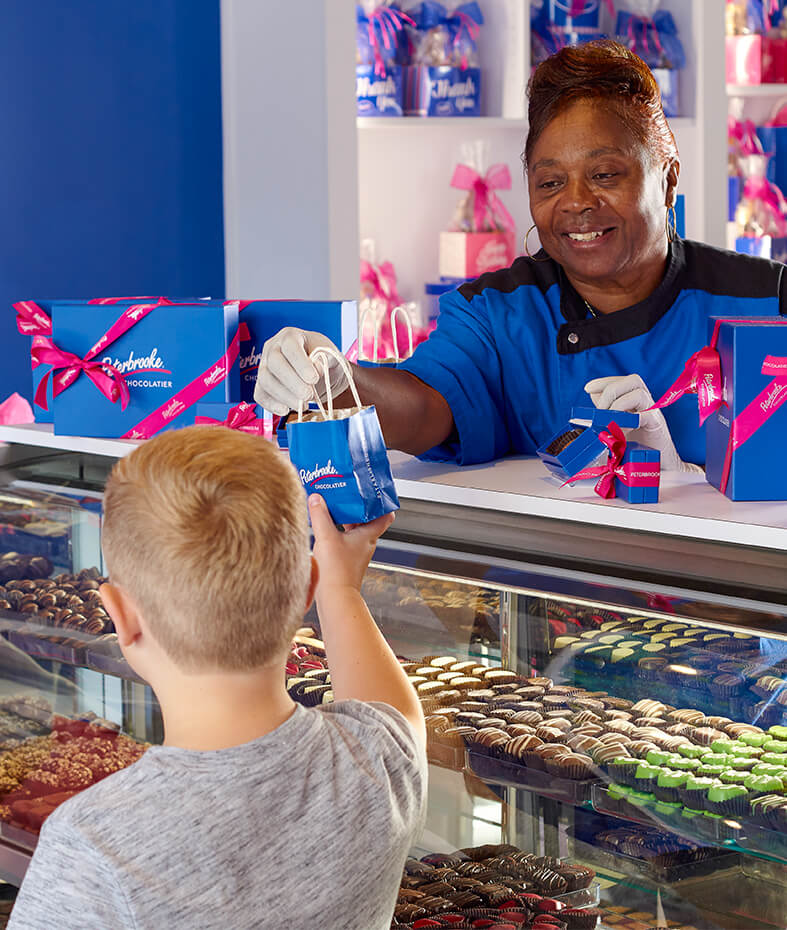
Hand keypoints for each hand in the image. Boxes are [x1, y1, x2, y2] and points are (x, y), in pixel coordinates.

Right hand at [254, 328, 348, 415]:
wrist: (318, 371)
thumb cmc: (323, 359)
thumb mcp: (331, 354)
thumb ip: (327, 359)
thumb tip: (317, 369)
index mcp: (290, 336)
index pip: (290, 347)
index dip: (301, 364)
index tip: (314, 379)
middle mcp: (273, 348)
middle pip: (274, 363)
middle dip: (292, 382)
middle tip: (308, 395)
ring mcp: (264, 366)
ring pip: (265, 380)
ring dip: (284, 396)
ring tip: (303, 405)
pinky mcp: (261, 384)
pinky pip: (260, 395)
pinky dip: (272, 405)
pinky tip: (286, 410)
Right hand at [308, 494, 394, 592]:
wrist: (334, 597)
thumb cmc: (337, 570)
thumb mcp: (326, 536)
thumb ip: (320, 515)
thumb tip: (316, 498)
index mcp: (369, 535)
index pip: (385, 516)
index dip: (381, 504)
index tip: (372, 492)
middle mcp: (365, 544)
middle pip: (365, 521)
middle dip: (356, 508)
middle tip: (346, 495)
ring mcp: (355, 553)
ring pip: (353, 531)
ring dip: (344, 520)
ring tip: (331, 509)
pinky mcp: (345, 561)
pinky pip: (343, 541)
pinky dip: (336, 533)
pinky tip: (324, 530)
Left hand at [584, 374, 702, 472]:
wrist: (659, 462)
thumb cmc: (637, 444)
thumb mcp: (617, 425)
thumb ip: (606, 410)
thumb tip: (593, 395)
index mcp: (635, 399)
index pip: (621, 381)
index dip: (604, 382)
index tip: (588, 388)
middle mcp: (646, 402)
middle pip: (633, 380)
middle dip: (610, 392)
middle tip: (600, 412)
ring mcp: (653, 412)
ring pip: (640, 394)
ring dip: (619, 405)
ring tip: (609, 422)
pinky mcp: (658, 426)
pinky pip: (647, 415)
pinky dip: (631, 421)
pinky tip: (620, 432)